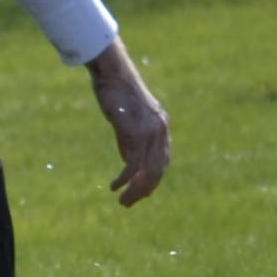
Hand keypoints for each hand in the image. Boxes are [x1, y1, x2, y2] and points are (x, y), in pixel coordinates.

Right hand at [86, 39, 170, 207]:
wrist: (114, 73)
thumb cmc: (116, 92)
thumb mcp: (127, 120)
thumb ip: (130, 141)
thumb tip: (129, 164)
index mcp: (161, 126)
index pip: (162, 161)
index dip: (153, 181)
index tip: (142, 194)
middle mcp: (160, 130)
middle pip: (157, 171)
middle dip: (143, 191)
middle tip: (128, 203)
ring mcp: (151, 132)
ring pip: (148, 172)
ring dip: (135, 190)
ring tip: (122, 202)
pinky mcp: (137, 134)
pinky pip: (133, 165)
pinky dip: (124, 180)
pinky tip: (114, 187)